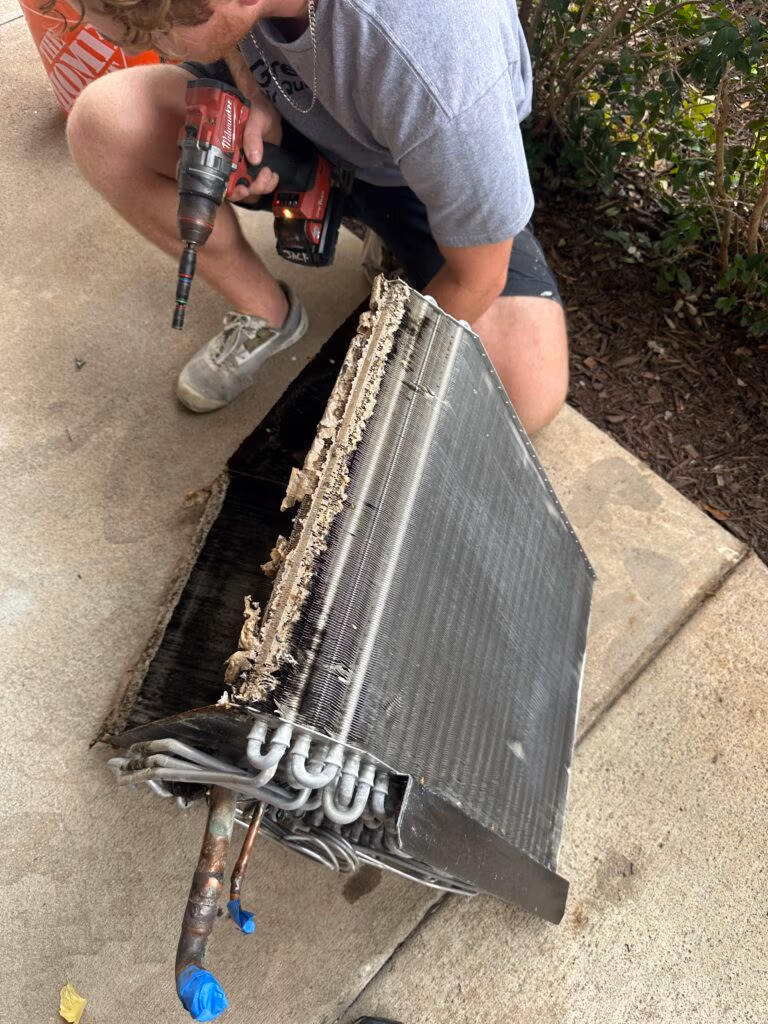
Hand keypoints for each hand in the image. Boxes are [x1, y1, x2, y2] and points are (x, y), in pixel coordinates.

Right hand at [225, 49, 282, 202]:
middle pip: (232, 187)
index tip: (238, 188)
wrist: (272, 111)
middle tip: (253, 185)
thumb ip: (252, 136)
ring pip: (247, 189)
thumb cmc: (258, 110)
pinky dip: (268, 185)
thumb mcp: (255, 119)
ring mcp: (244, 167)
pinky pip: (260, 186)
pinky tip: (273, 176)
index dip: (222, 186)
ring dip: (259, 187)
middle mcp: (230, 161)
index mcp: (222, 148)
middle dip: (244, 191)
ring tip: (268, 173)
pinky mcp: (256, 170)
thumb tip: (254, 158)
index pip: (215, 173)